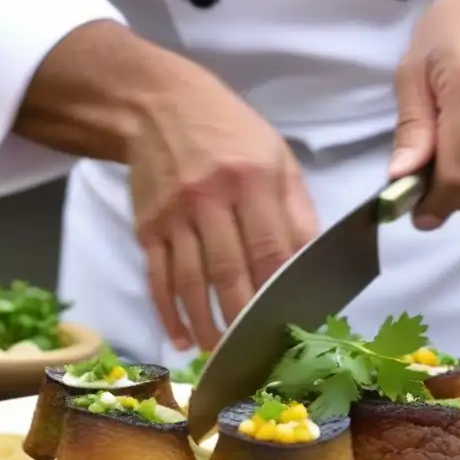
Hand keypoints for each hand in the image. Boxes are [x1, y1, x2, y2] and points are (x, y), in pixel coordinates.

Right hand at [127, 59, 318, 350]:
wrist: (157, 105)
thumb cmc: (229, 131)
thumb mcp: (276, 157)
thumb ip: (297, 211)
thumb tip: (312, 263)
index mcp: (252, 180)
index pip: (270, 249)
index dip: (280, 292)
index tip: (291, 323)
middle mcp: (210, 199)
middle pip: (229, 273)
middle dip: (244, 319)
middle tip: (258, 353)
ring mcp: (174, 215)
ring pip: (191, 283)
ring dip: (206, 325)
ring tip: (222, 354)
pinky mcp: (147, 226)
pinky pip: (157, 278)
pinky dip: (168, 313)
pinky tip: (180, 337)